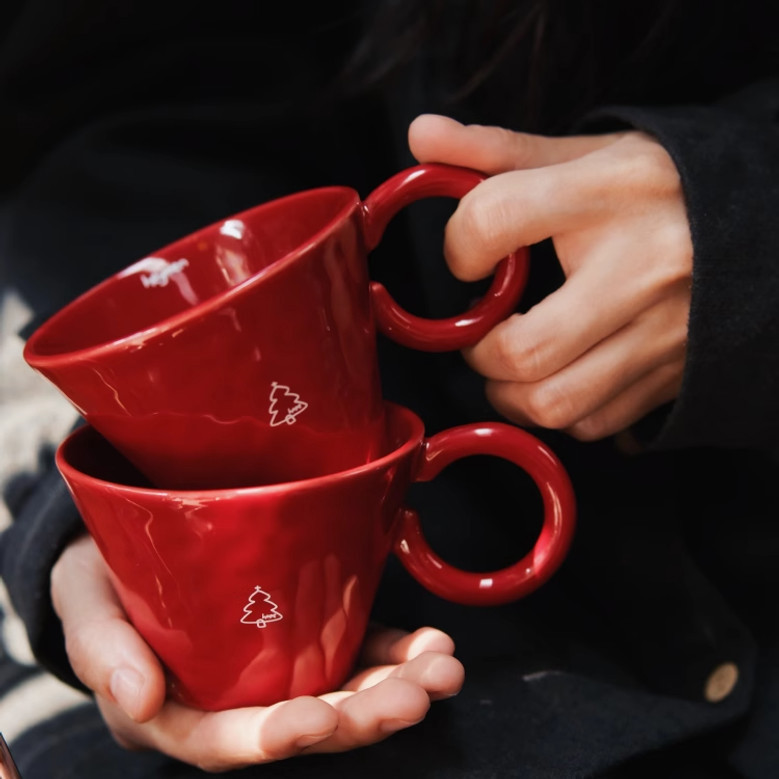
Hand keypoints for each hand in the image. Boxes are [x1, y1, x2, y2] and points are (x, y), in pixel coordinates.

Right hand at [51, 535, 463, 770]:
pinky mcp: (301, 637)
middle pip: (300, 722)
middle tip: (414, 697)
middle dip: (360, 715)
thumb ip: (101, 648)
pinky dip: (395, 653)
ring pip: (338, 693)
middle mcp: (231, 702)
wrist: (128, 544)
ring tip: (442, 670)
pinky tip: (429, 645)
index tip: (320, 718)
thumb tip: (136, 701)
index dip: (274, 735)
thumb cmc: (98, 578)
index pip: (224, 739)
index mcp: (174, 711)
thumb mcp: (84, 603)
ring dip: (395, 686)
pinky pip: (353, 654)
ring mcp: (272, 671)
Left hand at [409, 114, 692, 439]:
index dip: (459, 246)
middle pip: (523, 349)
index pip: (496, 220)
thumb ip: (498, 151)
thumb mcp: (587, 154)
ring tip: (511, 364)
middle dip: (479, 351)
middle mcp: (642, 269)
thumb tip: (422, 136)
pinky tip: (559, 376)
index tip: (469, 258)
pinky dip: (559, 411)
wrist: (765, 224)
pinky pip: (592, 422)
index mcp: (611, 194)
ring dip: (510, 393)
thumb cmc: (662, 189)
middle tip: (482, 332)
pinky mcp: (673, 374)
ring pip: (554, 402)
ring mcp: (663, 332)